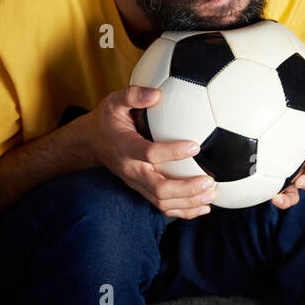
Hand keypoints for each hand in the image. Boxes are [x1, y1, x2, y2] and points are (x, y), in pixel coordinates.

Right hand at [82, 85, 216, 218]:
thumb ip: (133, 95)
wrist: (93, 143)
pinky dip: (184, 211)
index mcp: (125, 148)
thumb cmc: (109, 120)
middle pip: (158, 189)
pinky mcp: (142, 191)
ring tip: (211, 195)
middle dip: (186, 189)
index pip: (149, 154)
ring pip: (162, 203)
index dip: (172, 152)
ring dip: (189, 203)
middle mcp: (131, 171)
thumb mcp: (114, 102)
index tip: (195, 145)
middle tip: (209, 181)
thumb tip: (156, 94)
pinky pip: (162, 207)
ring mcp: (136, 184)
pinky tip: (204, 207)